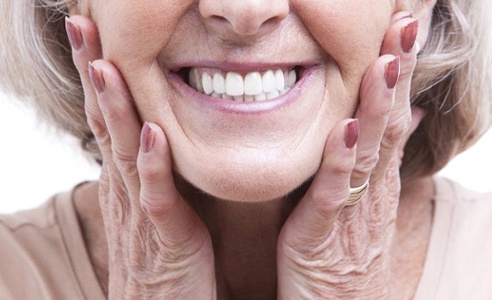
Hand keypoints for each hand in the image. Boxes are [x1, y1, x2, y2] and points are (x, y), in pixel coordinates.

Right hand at [66, 16, 215, 298]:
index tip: (95, 34)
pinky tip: (151, 135)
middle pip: (105, 122)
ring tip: (105, 64)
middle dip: (94, 73)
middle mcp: (126, 189)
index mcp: (127, 179)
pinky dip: (153, 166)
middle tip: (82, 25)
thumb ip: (155, 170)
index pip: (109, 117)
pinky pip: (156, 198)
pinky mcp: (164, 238)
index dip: (100, 75)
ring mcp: (141, 213)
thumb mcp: (156, 205)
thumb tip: (157, 134)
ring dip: (114, 108)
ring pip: (123, 152)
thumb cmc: (165, 256)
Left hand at [277, 13, 422, 298]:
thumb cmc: (346, 253)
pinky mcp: (325, 233)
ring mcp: (353, 210)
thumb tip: (401, 118)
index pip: (392, 114)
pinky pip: (335, 193)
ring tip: (386, 61)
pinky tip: (347, 128)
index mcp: (376, 178)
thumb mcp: (365, 202)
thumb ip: (378, 159)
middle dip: (397, 72)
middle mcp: (372, 188)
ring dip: (379, 105)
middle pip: (388, 122)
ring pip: (370, 150)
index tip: (406, 26)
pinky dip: (341, 160)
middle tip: (407, 22)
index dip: (400, 70)